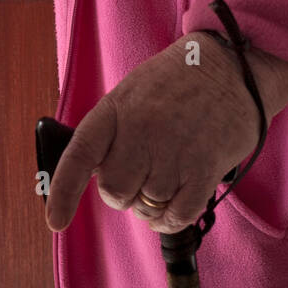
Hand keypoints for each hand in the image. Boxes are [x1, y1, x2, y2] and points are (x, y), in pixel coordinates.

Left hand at [45, 35, 287, 234]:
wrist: (231, 66)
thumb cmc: (177, 81)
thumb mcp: (133, 91)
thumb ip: (112, 130)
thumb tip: (96, 173)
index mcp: (116, 108)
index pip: (80, 155)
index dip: (63, 191)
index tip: (56, 221)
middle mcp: (141, 130)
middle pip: (114, 191)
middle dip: (123, 192)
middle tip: (140, 173)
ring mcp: (173, 150)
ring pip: (146, 206)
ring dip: (152, 201)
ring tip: (166, 173)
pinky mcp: (204, 168)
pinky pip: (178, 215)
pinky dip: (171, 218)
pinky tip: (175, 203)